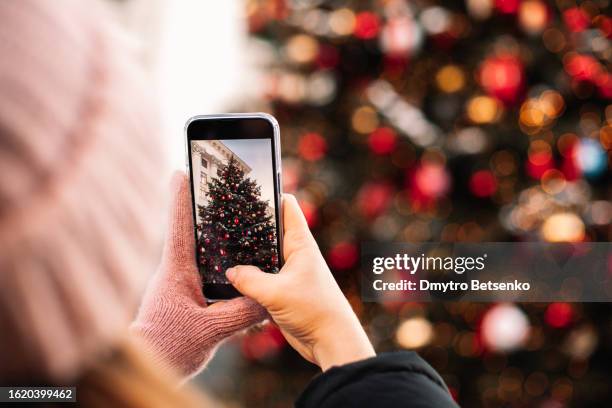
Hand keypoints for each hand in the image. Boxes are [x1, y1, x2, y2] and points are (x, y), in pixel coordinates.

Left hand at [131, 172, 266, 378]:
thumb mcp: (212, 329)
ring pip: (192, 250)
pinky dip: (209, 257)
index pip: (179, 227)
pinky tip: (226, 260)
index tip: (181, 172)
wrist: (151, 364)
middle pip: (186, 231)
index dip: (181, 198)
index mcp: (177, 272)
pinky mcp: (179, 294)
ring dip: (204, 233)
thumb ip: (242, 312)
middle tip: (210, 186)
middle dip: (197, 208)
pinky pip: (196, 267)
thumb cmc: (172, 346)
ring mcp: (174, 282)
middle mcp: (173, 271)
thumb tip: (268, 297)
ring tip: (224, 217)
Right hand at [226, 194, 374, 370]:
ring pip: (263, 256)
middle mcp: (295, 253)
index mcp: (300, 243)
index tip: (249, 186)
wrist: (330, 341)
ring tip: (222, 247)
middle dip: (251, 225)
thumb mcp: (276, 293)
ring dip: (248, 255)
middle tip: (225, 218)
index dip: (270, 194)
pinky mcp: (283, 290)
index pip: (287, 207)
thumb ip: (249, 280)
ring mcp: (289, 272)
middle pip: (270, 230)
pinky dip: (249, 277)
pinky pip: (262, 277)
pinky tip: (230, 278)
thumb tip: (231, 272)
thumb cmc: (314, 310)